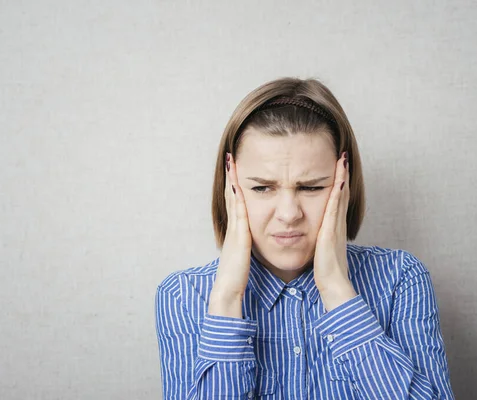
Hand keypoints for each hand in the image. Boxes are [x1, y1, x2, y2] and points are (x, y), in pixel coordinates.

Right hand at [208, 152, 252, 317]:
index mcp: (237, 232)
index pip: (236, 203)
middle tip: (230, 158)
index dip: (234, 186)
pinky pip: (237, 212)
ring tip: (231, 163)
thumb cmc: (236, 277)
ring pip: (233, 200)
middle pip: (231, 196)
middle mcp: (233, 228)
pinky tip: (236, 185)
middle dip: (230, 177)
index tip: (235, 170)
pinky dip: (236, 197)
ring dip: (231, 181)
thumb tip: (249, 240)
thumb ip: (245, 246)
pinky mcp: (238, 236)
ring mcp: (234, 231)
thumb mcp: (242, 257)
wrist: (227, 290)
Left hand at [313, 151, 356, 310]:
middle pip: (342, 193)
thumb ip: (320, 240)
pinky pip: (336, 207)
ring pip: (341, 196)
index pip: (337, 200)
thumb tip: (315, 235)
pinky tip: (339, 179)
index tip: (337, 166)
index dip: (338, 182)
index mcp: (333, 227)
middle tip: (342, 155)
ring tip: (342, 159)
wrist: (333, 285)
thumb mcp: (322, 250)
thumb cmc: (326, 271)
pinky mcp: (331, 231)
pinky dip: (338, 192)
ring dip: (342, 176)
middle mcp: (337, 223)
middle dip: (342, 173)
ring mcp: (336, 226)